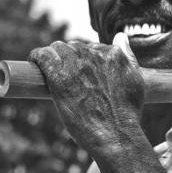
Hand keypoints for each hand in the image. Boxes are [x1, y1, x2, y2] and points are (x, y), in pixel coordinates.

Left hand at [28, 33, 144, 150]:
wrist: (116, 135)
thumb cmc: (127, 114)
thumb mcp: (137, 82)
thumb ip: (129, 58)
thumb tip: (121, 37)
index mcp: (115, 55)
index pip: (93, 47)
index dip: (84, 59)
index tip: (79, 70)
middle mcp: (96, 55)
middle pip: (74, 47)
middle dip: (68, 58)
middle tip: (64, 73)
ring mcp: (77, 65)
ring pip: (58, 49)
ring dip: (52, 56)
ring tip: (48, 67)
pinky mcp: (60, 76)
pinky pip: (43, 56)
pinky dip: (37, 57)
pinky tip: (34, 61)